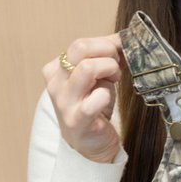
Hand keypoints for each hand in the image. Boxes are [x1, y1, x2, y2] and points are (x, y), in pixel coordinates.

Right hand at [43, 35, 124, 162]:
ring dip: (109, 70)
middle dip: (108, 53)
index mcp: (56, 68)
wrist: (89, 143)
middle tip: (117, 68)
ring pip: (87, 67)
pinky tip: (106, 101)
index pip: (81, 43)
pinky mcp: (78, 119)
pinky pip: (97, 97)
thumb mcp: (97, 76)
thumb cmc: (94, 105)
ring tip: (114, 81)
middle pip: (81, 48)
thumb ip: (106, 55)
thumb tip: (124, 38)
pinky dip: (107, 95)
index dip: (107, 45)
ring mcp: (65, 101)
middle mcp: (56, 82)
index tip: (120, 54)